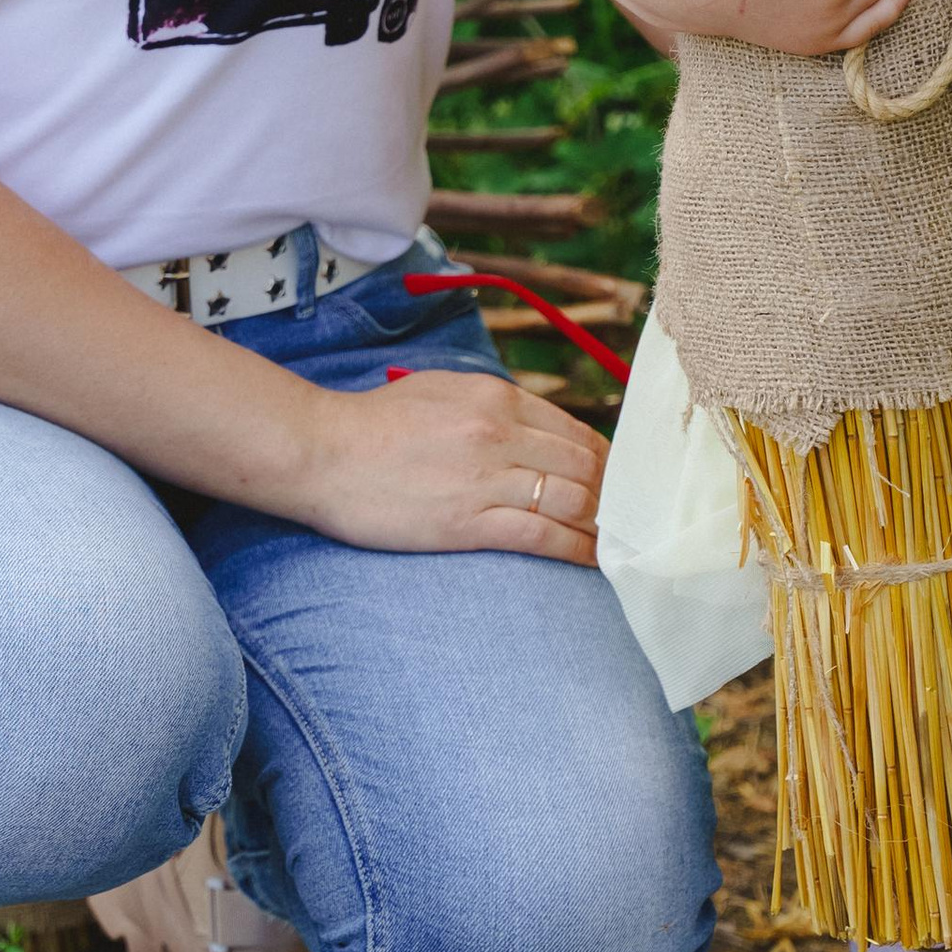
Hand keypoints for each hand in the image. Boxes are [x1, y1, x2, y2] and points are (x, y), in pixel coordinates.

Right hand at [308, 364, 608, 565]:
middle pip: (584, 465)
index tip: (619, 481)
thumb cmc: (373, 424)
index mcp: (495, 398)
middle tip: (629, 516)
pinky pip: (542, 535)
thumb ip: (490, 405)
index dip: (606, 459)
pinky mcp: (469, 522)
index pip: (574, 430)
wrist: (322, 453)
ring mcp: (487, 478)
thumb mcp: (440, 391)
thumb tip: (532, 426)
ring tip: (619, 543)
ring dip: (603, 524)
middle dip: (614, 493)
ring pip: (573, 500)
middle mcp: (500, 433)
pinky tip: (593, 561)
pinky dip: (577, 549)